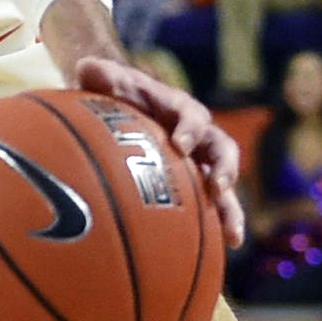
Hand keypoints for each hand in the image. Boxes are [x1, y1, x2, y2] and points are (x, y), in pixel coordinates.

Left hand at [72, 52, 246, 246]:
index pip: (191, 114)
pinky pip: (212, 207)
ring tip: (233, 234)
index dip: (190, 127)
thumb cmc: (114, 94)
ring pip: (224, 185)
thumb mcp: (105, 81)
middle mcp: (197, 135)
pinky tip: (223, 251)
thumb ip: (102, 75)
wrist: (121, 107)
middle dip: (223, 168)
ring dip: (231, 207)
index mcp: (178, 108)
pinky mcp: (195, 185)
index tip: (181, 143)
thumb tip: (88, 69)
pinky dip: (219, 226)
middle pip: (221, 149)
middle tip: (217, 186)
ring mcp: (199, 162)